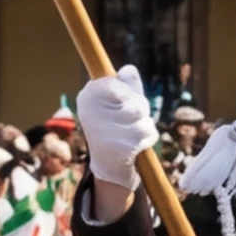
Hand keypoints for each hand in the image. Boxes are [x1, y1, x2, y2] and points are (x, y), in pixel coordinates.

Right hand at [73, 69, 157, 195]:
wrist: (107, 166)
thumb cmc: (113, 128)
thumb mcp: (116, 103)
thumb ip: (125, 85)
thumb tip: (129, 69)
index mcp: (87, 97)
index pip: (117, 83)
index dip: (128, 93)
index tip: (123, 103)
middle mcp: (92, 112)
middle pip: (135, 100)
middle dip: (140, 110)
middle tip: (128, 122)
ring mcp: (106, 130)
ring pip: (143, 116)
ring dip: (145, 124)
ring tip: (131, 134)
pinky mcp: (121, 147)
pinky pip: (148, 132)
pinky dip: (148, 137)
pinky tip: (136, 145)